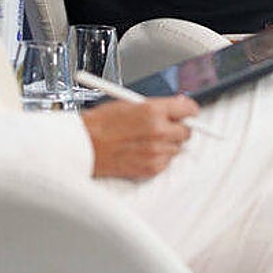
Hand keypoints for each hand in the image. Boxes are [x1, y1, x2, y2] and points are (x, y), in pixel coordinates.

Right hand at [81, 96, 199, 179]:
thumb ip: (156, 106)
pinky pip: (166, 163)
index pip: (188, 109)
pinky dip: (158, 158)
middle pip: (187, 131)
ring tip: (146, 140)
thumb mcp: (129, 103)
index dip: (189, 111)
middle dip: (179, 128)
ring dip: (168, 144)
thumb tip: (177, 106)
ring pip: (177, 148)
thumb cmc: (100, 124)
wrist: (83, 145)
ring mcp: (155, 151)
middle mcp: (158, 131)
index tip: (189, 112)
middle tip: (167, 127)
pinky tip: (141, 152)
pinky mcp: (150, 168)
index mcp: (153, 111)